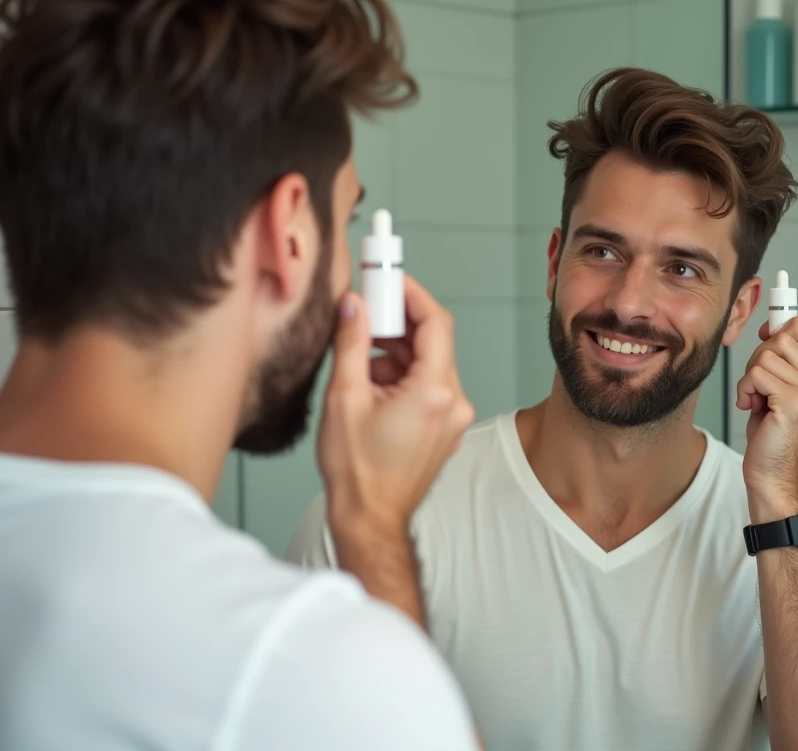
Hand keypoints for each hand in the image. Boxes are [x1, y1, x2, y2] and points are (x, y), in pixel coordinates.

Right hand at [317, 276, 474, 534]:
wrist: (370, 518)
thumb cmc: (358, 472)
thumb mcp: (344, 398)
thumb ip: (351, 343)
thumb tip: (354, 305)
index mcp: (434, 393)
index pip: (436, 322)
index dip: (411, 294)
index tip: (388, 279)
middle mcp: (453, 403)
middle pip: (431, 342)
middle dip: (395, 325)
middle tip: (363, 313)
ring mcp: (452, 417)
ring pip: (427, 363)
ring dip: (394, 354)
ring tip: (358, 369)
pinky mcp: (445, 426)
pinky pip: (427, 384)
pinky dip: (401, 375)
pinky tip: (370, 387)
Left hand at [735, 317, 797, 519]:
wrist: (773, 478)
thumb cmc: (773, 438)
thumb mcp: (783, 393)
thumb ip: (784, 364)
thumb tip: (772, 330)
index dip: (797, 325)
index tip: (772, 335)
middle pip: (783, 340)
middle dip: (759, 358)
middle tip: (757, 387)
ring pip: (765, 357)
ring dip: (749, 378)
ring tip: (755, 401)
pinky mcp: (794, 402)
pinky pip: (756, 374)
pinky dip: (745, 389)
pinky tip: (750, 407)